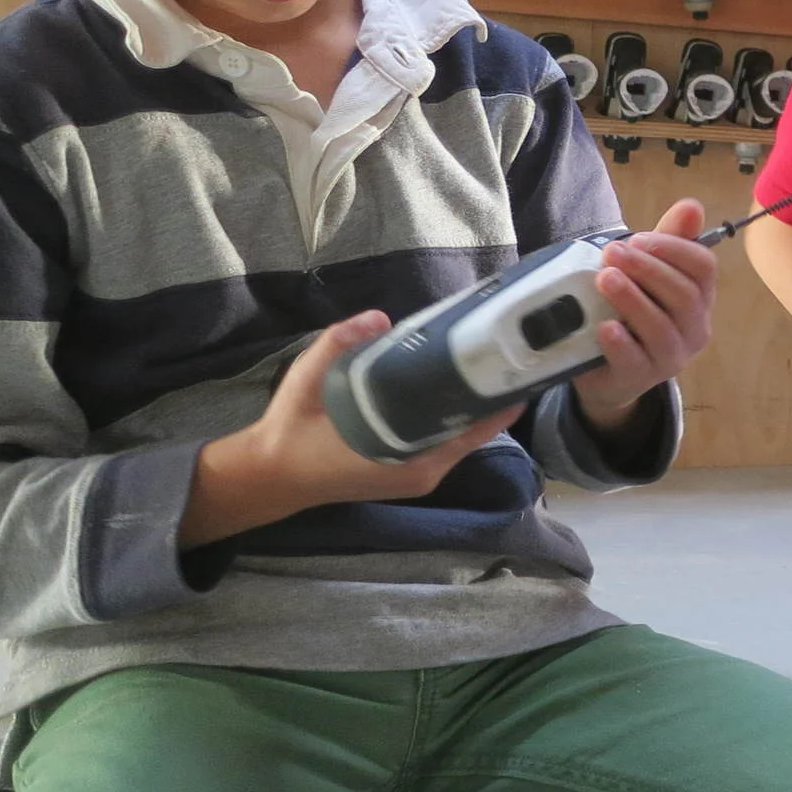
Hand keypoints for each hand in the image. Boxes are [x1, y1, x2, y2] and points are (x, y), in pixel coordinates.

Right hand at [184, 312, 525, 545]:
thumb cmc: (293, 429)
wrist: (271, 474)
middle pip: (476, 431)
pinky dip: (455, 417)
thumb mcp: (308, 380)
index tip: (521, 367)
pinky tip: (458, 385)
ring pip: (462, 436)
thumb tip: (380, 317)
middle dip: (492, 395)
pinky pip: (445, 442)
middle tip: (508, 353)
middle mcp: (424, 471)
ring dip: (475, 405)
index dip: (502, 399)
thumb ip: (340, 345)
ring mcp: (419, 474)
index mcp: (411, 459)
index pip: (477, 429)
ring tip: (490, 363)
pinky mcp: (410, 471)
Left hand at [571, 200, 721, 433]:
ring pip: (662, 328)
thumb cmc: (631, 312)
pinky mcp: (641, 378)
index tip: (639, 238)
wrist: (607, 369)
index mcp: (700, 297)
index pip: (704, 267)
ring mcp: (671, 358)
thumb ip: (667, 241)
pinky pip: (635, 360)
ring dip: (633, 299)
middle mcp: (694, 328)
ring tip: (605, 279)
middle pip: (685, 296)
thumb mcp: (646, 273)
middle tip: (613, 252)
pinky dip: (620, 342)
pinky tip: (604, 326)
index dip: (673, 248)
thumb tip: (693, 205)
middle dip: (648, 270)